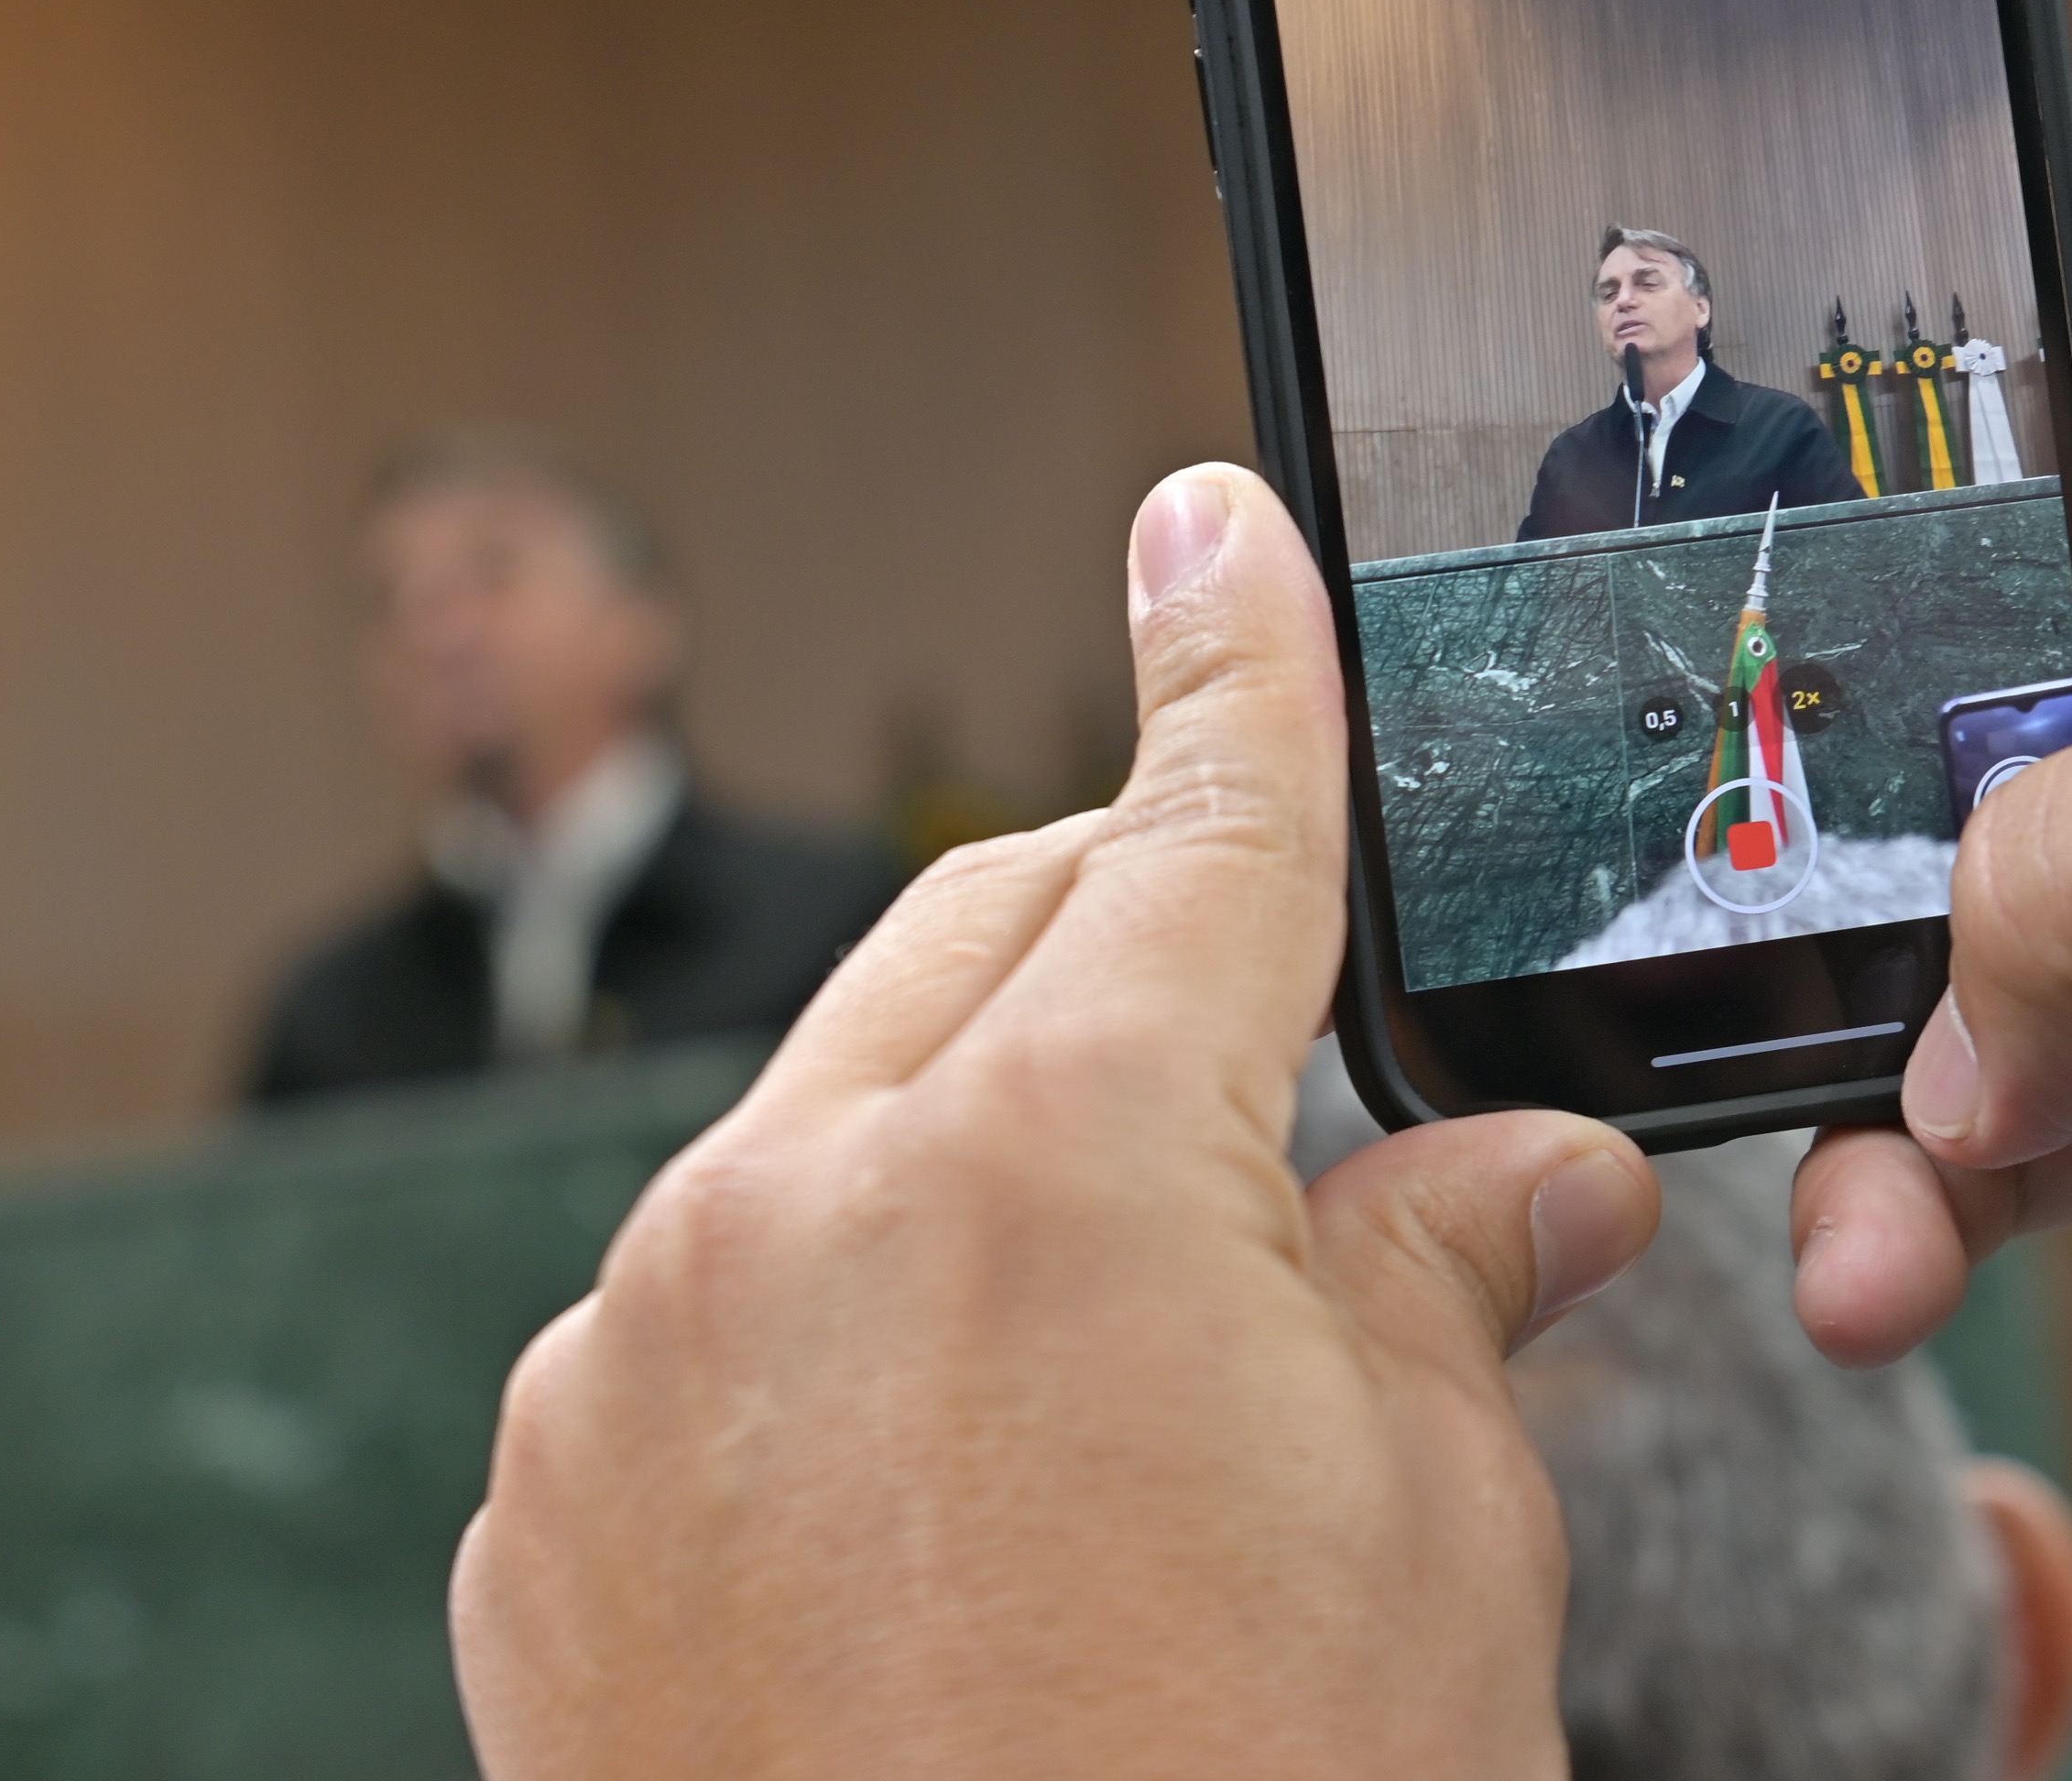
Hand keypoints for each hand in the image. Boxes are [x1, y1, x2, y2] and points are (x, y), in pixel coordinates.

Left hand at [452, 468, 1659, 1780]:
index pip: (1193, 820)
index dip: (1237, 659)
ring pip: (838, 1112)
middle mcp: (791, 1215)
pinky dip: (844, 1307)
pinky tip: (956, 1476)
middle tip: (1272, 1028)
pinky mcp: (550, 1509)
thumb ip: (1451, 1280)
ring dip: (984, 1141)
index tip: (1214, 528)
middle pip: (997, 934)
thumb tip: (1521, 1177)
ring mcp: (631, 1364)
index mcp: (1051, 1168)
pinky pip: (711, 1302)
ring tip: (1130, 1343)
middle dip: (1137, 929)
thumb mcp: (1437, 1543)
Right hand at [1791, 190, 2071, 1769]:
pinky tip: (1880, 1255)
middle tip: (1677, 821)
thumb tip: (1938, 1025)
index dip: (1894, 294)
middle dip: (1786, 743)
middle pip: (1917, 636)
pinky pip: (1962, 1121)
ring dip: (1833, 1037)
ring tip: (1830, 1148)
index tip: (1702, 347)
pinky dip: (1898, 1193)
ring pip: (1912, 917)